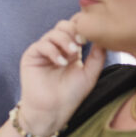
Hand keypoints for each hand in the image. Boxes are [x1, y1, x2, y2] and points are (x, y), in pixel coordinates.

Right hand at [17, 14, 104, 136]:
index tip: (91, 37)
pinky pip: (41, 45)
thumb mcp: (89, 74)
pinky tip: (61, 63)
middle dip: (73, 31)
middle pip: (63, 26)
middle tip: (81, 43)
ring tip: (72, 54)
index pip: (75, 29)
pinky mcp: (31, 56)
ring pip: (53, 33)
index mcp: (70, 50)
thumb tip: (104, 38)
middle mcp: (56, 47)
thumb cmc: (70, 95)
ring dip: (64, 40)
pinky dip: (53, 51)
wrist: (52, 111)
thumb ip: (97, 56)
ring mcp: (43, 51)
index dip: (82, 28)